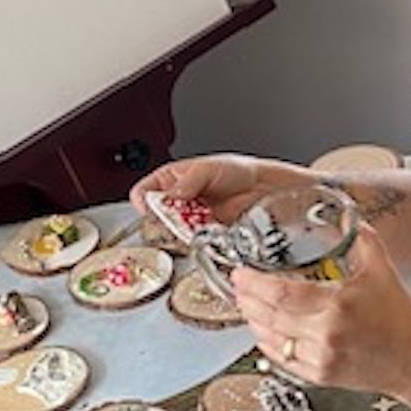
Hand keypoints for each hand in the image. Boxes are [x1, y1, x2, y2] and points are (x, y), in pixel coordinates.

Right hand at [128, 154, 306, 224]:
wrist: (266, 188)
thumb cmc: (239, 171)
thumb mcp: (210, 168)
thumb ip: (188, 181)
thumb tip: (172, 194)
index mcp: (172, 180)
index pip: (145, 192)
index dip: (144, 202)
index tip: (153, 208)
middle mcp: (179, 201)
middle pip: (157, 217)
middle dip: (165, 219)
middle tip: (180, 215)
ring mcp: (192, 219)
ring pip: (174, 232)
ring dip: (183, 230)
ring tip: (199, 219)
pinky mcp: (206, 235)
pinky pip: (194, 242)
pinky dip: (198, 240)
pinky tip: (209, 230)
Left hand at [230, 224, 410, 397]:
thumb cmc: (401, 320)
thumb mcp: (383, 270)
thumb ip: (361, 239)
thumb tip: (346, 217)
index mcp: (338, 306)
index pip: (282, 294)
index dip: (254, 283)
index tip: (241, 273)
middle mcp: (325, 334)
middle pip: (270, 316)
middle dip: (247, 299)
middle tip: (237, 285)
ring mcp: (320, 358)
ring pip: (271, 339)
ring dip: (253, 320)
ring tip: (246, 304)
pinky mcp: (319, 376)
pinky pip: (282, 359)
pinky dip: (267, 343)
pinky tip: (263, 330)